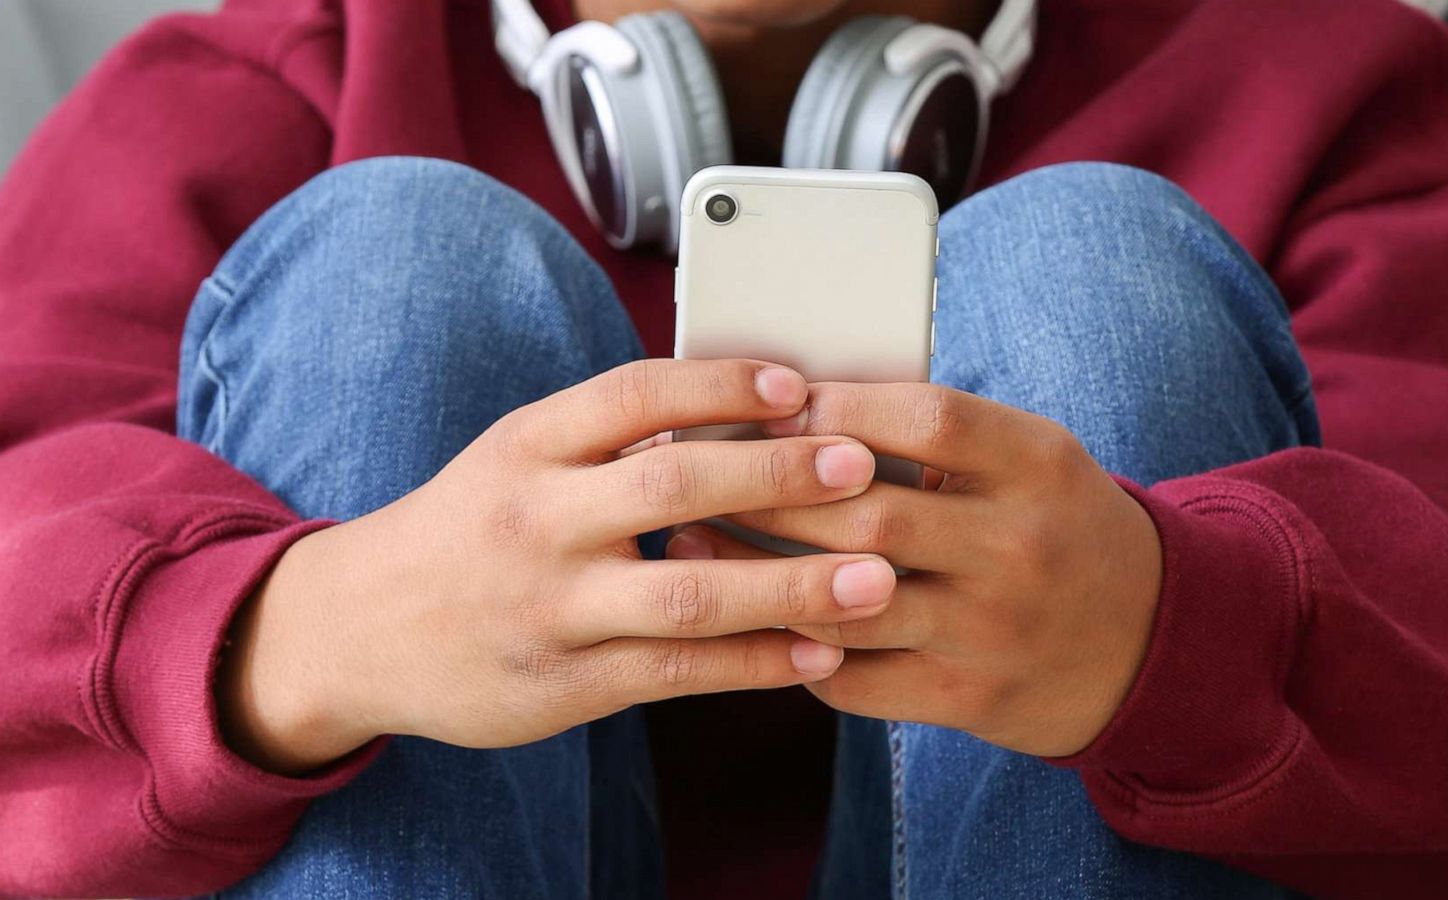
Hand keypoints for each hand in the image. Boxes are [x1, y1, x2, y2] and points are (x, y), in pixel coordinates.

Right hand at [220, 359, 901, 773]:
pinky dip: (754, 664)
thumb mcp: (516, 457)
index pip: (632, 394)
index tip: (799, 382)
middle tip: (861, 467)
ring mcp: (548, 607)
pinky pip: (675, 671)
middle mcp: (535, 519)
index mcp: (527, 445)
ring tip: (875, 579)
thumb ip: (610, 437)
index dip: (720, 384)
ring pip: (684, 593)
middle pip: (671, 485)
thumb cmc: (467, 527)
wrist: (356, 628)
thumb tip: (740, 403)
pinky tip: (818, 654)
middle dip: (776, 473)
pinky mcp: (564, 685)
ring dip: (789, 585)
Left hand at [665, 382, 1162, 757]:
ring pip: (848, 603)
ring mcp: (994, 630)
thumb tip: (798, 405)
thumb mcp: (1030, 459)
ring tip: (694, 546)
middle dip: (766, 495)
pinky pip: (855, 677)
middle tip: (694, 476)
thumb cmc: (1057, 524)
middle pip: (869, 515)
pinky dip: (793, 648)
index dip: (836, 408)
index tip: (764, 407)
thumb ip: (938, 433)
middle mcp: (1021, 547)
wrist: (1146, 641)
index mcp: (1039, 464)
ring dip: (755, 576)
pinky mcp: (968, 698)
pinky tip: (748, 619)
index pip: (927, 419)